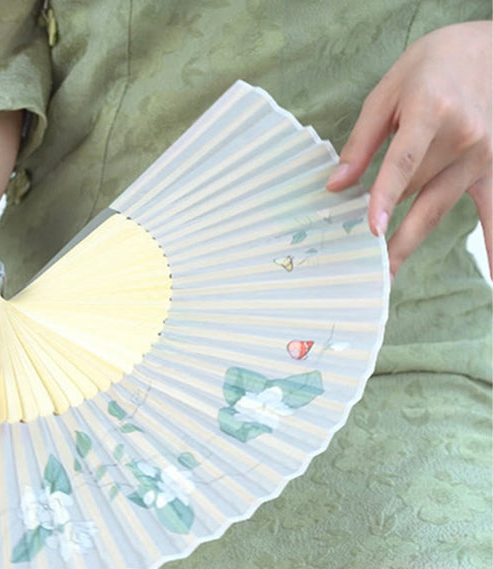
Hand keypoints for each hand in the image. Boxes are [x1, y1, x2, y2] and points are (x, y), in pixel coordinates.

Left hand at [326, 21, 491, 277]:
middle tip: (367, 274)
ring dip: (412, 243)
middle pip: (417, 195)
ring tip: (389, 277)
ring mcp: (483, 157)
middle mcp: (463, 138)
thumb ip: (361, 142)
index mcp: (432, 113)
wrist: (489, 47)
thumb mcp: (388, 92)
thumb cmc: (432, 66)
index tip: (372, 229)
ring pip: (439, 207)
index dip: (386, 197)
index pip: (403, 164)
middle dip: (389, 236)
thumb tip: (335, 185)